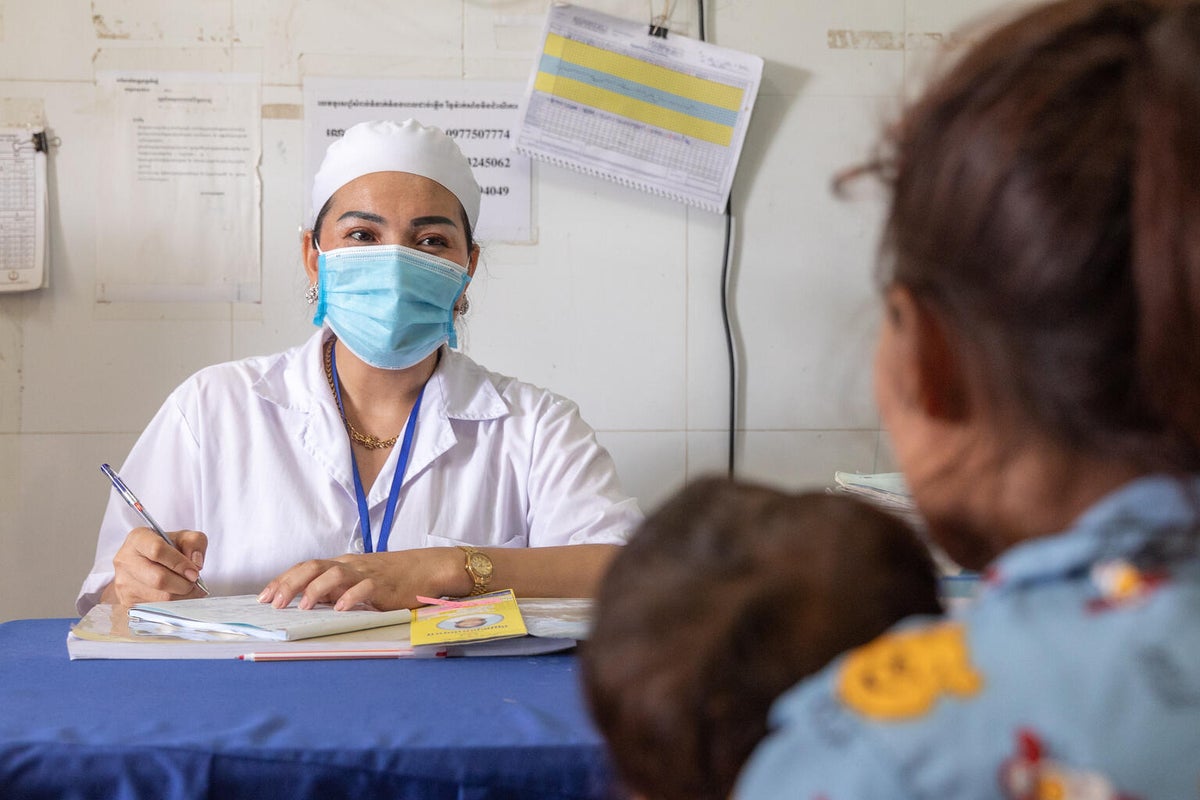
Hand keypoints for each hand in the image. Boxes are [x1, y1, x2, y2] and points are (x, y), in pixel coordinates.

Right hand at [101, 527, 207, 606]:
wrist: (145, 564)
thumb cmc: (166, 549)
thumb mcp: (183, 538)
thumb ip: (195, 543)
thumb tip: (196, 564)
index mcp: (138, 538)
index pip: (157, 550)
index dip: (179, 563)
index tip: (194, 571)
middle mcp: (125, 560)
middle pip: (159, 579)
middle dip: (183, 584)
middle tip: (194, 582)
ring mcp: (123, 583)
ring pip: (160, 598)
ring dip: (182, 596)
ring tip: (189, 589)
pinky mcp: (127, 602)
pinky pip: (157, 609)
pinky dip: (174, 606)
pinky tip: (178, 596)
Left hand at [259, 548, 468, 611]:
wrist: (426, 568)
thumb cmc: (391, 578)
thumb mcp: (358, 582)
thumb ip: (336, 590)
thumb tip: (308, 602)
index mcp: (342, 565)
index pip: (306, 567)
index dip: (283, 580)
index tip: (264, 596)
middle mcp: (350, 565)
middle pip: (313, 567)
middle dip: (290, 584)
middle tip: (274, 603)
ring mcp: (367, 573)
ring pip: (335, 574)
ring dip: (316, 590)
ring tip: (303, 607)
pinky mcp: (384, 584)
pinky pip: (365, 588)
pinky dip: (351, 598)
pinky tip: (340, 609)